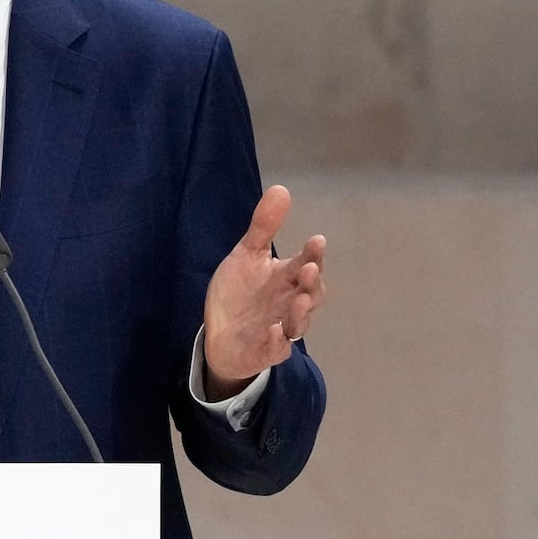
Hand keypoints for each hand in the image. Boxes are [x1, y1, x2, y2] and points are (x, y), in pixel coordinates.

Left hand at [202, 185, 326, 400]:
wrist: (221, 332)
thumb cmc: (240, 292)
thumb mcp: (246, 255)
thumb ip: (263, 226)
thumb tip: (281, 188)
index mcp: (287, 278)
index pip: (307, 264)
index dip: (313, 254)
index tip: (317, 240)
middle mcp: (289, 303)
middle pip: (311, 294)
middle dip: (313, 283)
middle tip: (310, 269)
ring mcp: (280, 328)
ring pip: (298, 323)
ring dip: (301, 313)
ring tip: (299, 300)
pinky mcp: (266, 350)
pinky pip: (276, 349)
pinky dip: (277, 342)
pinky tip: (273, 331)